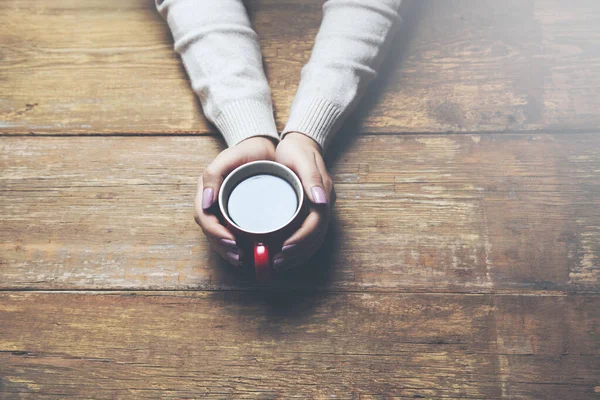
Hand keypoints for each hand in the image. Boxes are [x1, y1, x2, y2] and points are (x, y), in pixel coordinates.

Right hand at [194, 136, 275, 266]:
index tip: (231, 240)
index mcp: (206, 191)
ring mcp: (225, 209)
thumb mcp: (227, 158)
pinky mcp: (238, 214)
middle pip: (212, 232)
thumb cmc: (244, 151)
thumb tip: (205, 204)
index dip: (215, 232)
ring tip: (243, 260)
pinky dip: (239, 246)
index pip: (204, 218)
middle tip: (240, 257)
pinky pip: (234, 233)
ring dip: (229, 252)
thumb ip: (213, 175)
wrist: (262, 148)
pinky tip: (249, 254)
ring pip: (221, 236)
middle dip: (223, 247)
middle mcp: (213, 203)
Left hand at [273, 132, 335, 270]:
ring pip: (313, 240)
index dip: (301, 239)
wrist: (300, 142)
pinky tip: (283, 255)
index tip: (284, 249)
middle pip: (315, 237)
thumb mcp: (302, 159)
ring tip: (277, 264)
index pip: (316, 224)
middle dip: (297, 253)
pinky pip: (307, 235)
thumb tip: (322, 202)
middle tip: (276, 263)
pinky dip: (297, 249)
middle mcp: (323, 205)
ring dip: (297, 255)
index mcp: (323, 194)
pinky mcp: (310, 212)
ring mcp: (318, 209)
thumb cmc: (297, 150)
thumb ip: (312, 179)